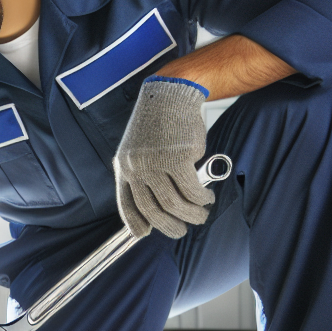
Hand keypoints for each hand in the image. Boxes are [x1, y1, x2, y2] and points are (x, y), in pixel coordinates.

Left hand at [114, 77, 214, 238]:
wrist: (169, 96)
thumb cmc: (157, 125)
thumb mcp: (138, 151)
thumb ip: (141, 175)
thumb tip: (152, 207)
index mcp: (124, 167)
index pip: (127, 204)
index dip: (135, 224)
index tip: (145, 234)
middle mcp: (136, 167)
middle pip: (153, 209)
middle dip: (169, 226)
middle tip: (182, 230)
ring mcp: (156, 162)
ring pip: (174, 203)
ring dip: (191, 214)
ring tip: (201, 215)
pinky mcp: (178, 157)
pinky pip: (191, 189)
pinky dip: (201, 198)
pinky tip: (207, 198)